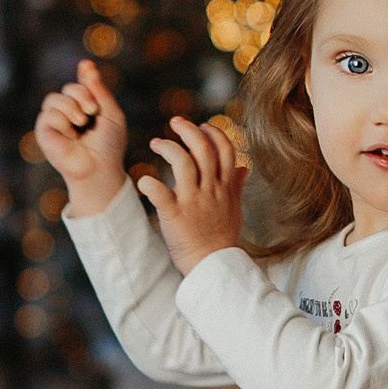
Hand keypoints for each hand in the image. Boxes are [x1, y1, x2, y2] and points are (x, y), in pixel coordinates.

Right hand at [33, 59, 128, 214]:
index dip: (84, 73)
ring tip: (82, 123)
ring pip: (54, 99)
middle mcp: (70, 112)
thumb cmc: (109, 145)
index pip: (82, 83)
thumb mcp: (111, 114)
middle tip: (93, 110)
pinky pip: (47, 115)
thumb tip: (85, 64)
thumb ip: (99, 90)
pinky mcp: (44, 133)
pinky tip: (70, 135)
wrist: (100, 168)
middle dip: (82, 95)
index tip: (86, 66)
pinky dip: (62, 122)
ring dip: (71, 107)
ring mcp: (56, 122)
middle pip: (69, 88)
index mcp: (87, 106)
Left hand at [138, 116, 247, 273]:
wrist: (214, 266)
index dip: (214, 132)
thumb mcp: (235, 209)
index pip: (225, 149)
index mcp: (225, 186)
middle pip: (204, 148)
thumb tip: (243, 167)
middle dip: (189, 130)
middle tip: (175, 122)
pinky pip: (160, 194)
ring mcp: (193, 201)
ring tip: (156, 143)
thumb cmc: (222, 239)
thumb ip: (236, 185)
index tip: (201, 126)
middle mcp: (211, 189)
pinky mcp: (175, 214)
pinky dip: (149, 185)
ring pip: (183, 162)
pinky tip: (143, 181)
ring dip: (169, 148)